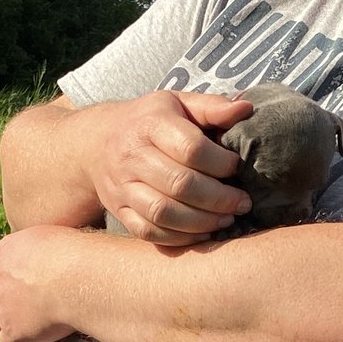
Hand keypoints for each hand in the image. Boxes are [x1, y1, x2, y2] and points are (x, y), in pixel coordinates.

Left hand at [0, 225, 86, 341]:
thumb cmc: (75, 253)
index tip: (38, 283)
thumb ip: (44, 247)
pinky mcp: (12, 331)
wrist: (76, 278)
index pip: (5, 266)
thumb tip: (55, 253)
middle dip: (12, 299)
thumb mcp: (54, 236)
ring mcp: (2, 306)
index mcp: (6, 250)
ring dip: (10, 323)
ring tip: (34, 326)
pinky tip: (36, 341)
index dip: (20, 278)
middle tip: (38, 303)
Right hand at [87, 91, 253, 240]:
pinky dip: (179, 238)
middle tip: (242, 202)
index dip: (220, 163)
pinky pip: (148, 232)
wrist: (97, 142)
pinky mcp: (118, 210)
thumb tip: (245, 110)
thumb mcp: (178, 103)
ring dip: (202, 221)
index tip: (236, 167)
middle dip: (219, 198)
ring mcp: (122, 187)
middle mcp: (132, 156)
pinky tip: (203, 232)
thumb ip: (212, 107)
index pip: (190, 148)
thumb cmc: (149, 121)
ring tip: (227, 219)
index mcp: (150, 124)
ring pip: (163, 213)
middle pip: (180, 184)